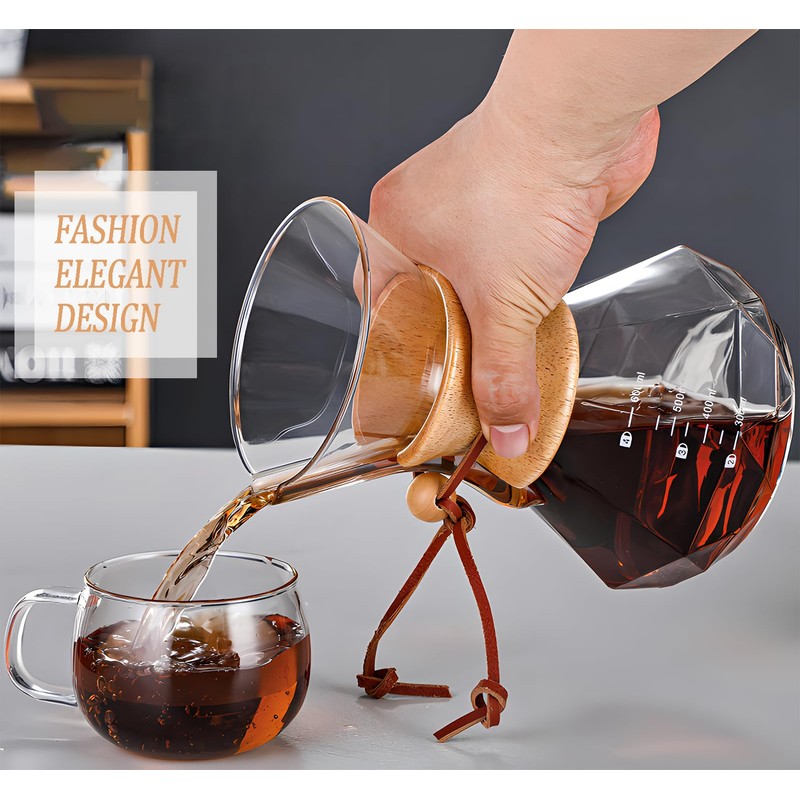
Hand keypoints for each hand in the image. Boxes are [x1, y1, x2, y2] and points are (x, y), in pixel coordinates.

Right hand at [368, 99, 659, 457]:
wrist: (581, 125)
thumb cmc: (521, 183)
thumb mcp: (502, 306)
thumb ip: (503, 377)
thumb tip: (506, 434)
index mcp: (392, 231)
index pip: (378, 306)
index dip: (395, 348)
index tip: (413, 380)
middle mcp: (424, 214)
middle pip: (425, 295)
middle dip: (448, 336)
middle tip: (461, 376)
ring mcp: (470, 203)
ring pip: (469, 276)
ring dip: (488, 309)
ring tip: (500, 345)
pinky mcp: (515, 199)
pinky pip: (506, 257)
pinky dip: (518, 286)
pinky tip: (531, 306)